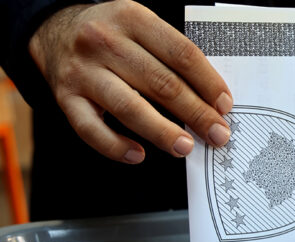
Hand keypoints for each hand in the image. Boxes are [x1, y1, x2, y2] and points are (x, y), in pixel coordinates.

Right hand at [28, 0, 232, 163]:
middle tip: (217, 135)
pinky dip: (116, 146)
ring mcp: (83, 71)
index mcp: (132, 18)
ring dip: (162, 132)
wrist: (55, 31)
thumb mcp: (142, 29)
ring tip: (185, 147)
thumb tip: (212, 101)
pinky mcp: (65, 97)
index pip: (181, 54)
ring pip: (129, 108)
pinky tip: (139, 155)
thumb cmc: (114, 37)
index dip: (208, 83)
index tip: (224, 106)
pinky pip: (91, 129)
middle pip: (161, 83)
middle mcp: (104, 41)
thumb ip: (173, 58)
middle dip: (195, 113)